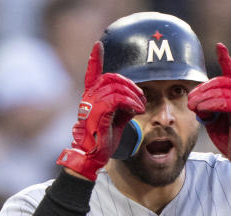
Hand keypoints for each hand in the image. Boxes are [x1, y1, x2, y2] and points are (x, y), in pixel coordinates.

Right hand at [56, 42, 146, 180]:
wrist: (92, 155)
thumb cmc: (103, 138)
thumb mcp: (117, 118)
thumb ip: (124, 106)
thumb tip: (137, 99)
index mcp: (91, 96)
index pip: (92, 72)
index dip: (95, 58)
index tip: (98, 45)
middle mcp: (89, 97)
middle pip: (112, 77)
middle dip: (130, 84)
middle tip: (140, 96)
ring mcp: (91, 104)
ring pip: (116, 87)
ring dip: (133, 95)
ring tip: (140, 106)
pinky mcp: (98, 113)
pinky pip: (117, 99)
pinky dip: (130, 102)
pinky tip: (136, 109)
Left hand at [187, 43, 230, 175]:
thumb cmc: (229, 139)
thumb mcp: (213, 120)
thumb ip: (206, 108)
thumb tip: (194, 102)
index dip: (226, 59)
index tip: (219, 45)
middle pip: (223, 82)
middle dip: (203, 88)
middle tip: (189, 100)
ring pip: (224, 92)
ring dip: (204, 97)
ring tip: (193, 106)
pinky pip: (228, 103)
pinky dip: (213, 104)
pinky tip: (202, 109)